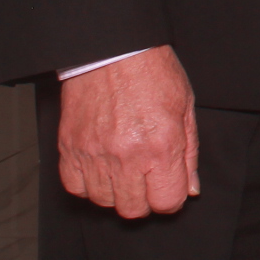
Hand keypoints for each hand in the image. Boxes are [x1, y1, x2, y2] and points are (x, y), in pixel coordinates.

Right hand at [57, 45, 199, 217]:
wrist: (113, 50)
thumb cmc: (154, 73)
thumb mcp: (186, 108)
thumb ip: (189, 154)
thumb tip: (190, 189)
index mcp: (161, 145)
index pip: (166, 201)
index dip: (171, 198)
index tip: (169, 187)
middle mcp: (127, 155)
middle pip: (133, 209)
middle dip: (145, 199)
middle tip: (147, 178)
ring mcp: (94, 154)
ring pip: (104, 202)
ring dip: (117, 192)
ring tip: (125, 169)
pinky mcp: (69, 149)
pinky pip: (75, 188)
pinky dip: (89, 184)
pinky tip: (102, 167)